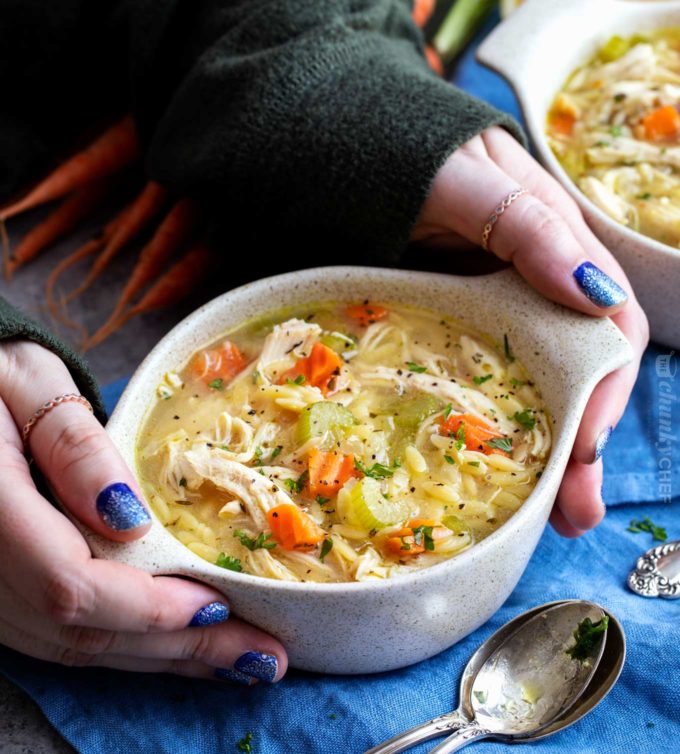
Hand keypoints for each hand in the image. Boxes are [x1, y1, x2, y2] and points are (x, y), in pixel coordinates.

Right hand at [0, 341, 286, 683]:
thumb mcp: (31, 383)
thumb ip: (71, 445)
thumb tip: (130, 515)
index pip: (69, 583)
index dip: (147, 606)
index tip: (217, 604)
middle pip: (80, 631)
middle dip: (176, 646)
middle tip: (260, 655)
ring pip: (70, 646)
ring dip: (157, 656)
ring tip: (234, 659)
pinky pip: (57, 635)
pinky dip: (124, 644)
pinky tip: (171, 644)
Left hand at [413, 126, 648, 536]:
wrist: (333, 148)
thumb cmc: (401, 155)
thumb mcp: (468, 182)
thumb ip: (528, 225)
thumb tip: (596, 291)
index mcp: (554, 246)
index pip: (608, 326)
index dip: (603, 389)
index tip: (583, 445)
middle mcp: (531, 286)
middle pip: (577, 371)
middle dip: (579, 443)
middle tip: (571, 513)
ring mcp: (488, 312)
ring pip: (533, 385)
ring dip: (543, 452)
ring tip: (548, 518)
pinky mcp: (448, 329)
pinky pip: (480, 382)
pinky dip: (491, 428)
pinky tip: (492, 470)